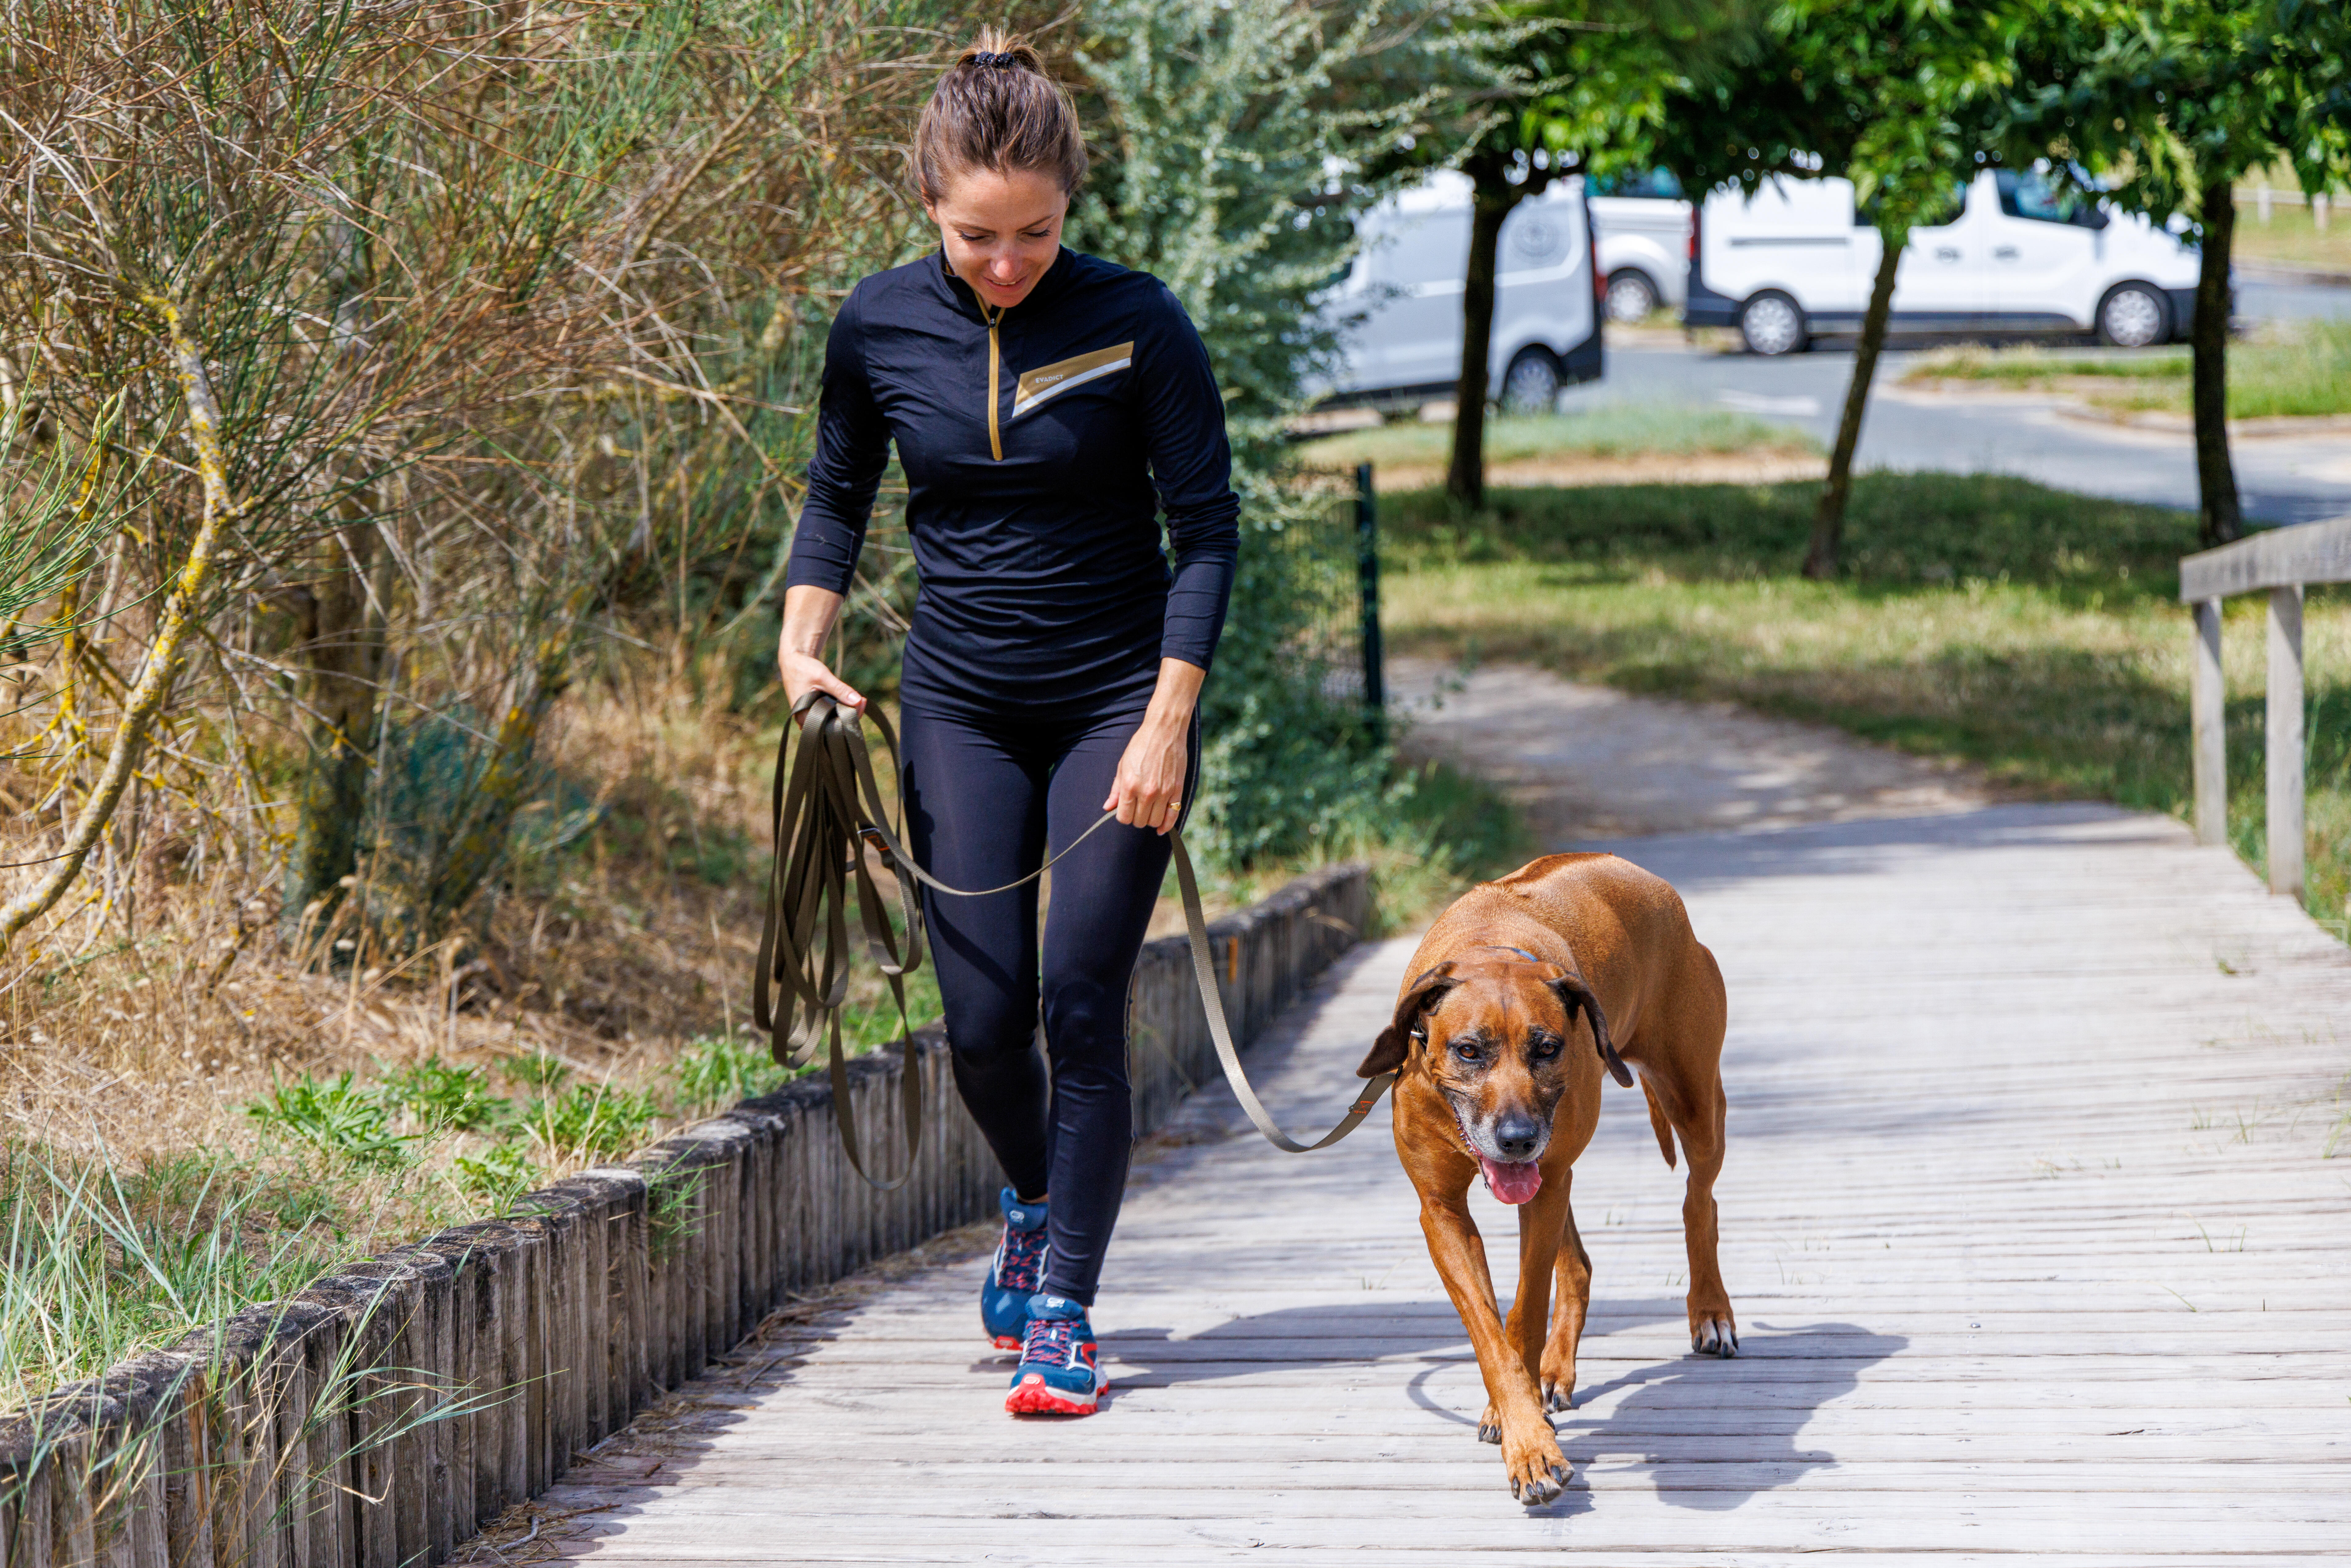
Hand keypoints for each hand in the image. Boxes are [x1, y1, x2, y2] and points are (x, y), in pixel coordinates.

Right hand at [777, 585, 865, 724]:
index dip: (847, 718)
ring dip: (846, 710)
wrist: (793, 659)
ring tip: (860, 700)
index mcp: (804, 717)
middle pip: (833, 725)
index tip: (861, 704)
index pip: (831, 727)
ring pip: (832, 719)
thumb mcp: (823, 677)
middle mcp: (805, 720)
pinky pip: (829, 712)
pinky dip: (840, 706)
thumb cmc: (803, 667)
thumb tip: (858, 701)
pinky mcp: (813, 709)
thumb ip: (840, 690)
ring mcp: (809, 716)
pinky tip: (850, 700)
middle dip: (849, 714)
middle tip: (862, 701)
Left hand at [1106, 713, 1188, 835]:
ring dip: (1150, 819)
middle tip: (1138, 807)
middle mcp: (1147, 792)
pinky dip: (1166, 826)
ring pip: (1155, 821)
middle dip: (1137, 817)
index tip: (1126, 809)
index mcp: (1130, 785)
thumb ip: (1116, 789)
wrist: (1164, 730)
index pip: (1124, 817)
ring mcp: (1164, 792)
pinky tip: (1162, 828)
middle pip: (1140, 821)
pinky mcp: (1177, 790)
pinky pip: (1172, 816)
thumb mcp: (1122, 765)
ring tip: (1149, 810)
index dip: (1123, 816)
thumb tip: (1108, 808)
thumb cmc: (1141, 745)